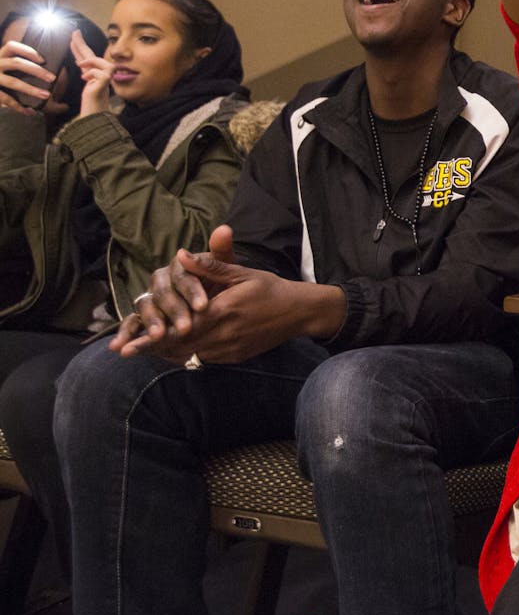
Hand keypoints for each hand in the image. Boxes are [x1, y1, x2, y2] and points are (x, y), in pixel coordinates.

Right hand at [0, 39, 56, 115]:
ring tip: (46, 95)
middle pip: (16, 63)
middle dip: (36, 70)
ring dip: (31, 89)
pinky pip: (6, 99)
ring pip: (13, 82)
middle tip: (52, 78)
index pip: (11, 46)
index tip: (42, 59)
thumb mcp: (6, 67)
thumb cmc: (2, 77)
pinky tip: (31, 112)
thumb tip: (54, 73)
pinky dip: (19, 106)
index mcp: (0, 56)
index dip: (27, 50)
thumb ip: (22, 66)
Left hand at [70, 29, 112, 116]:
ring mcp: (106, 77)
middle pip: (92, 54)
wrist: (95, 113)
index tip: (75, 36)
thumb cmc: (92, 101)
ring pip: (99, 61)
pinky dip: (90, 74)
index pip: (88, 56)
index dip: (81, 45)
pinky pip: (97, 72)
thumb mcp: (86, 82)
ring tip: (80, 66)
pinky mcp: (105, 82)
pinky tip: (86, 79)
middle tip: (74, 32)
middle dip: (81, 42)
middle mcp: (103, 72)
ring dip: (89, 62)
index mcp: (96, 72)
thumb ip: (85, 70)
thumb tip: (79, 60)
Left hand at [116, 224, 342, 363]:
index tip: (127, 345)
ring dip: (166, 352)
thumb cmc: (269, 288)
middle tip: (123, 351)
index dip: (151, 338)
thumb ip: (210, 267)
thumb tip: (181, 256)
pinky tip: (171, 350)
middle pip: (179, 346)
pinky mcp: (234, 357)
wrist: (298, 312)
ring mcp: (230, 349)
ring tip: (141, 350)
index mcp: (223, 311)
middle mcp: (224, 334)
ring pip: (189, 355)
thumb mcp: (242, 272)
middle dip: (150, 349)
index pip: (179, 328)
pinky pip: (203, 358)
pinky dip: (185, 355)